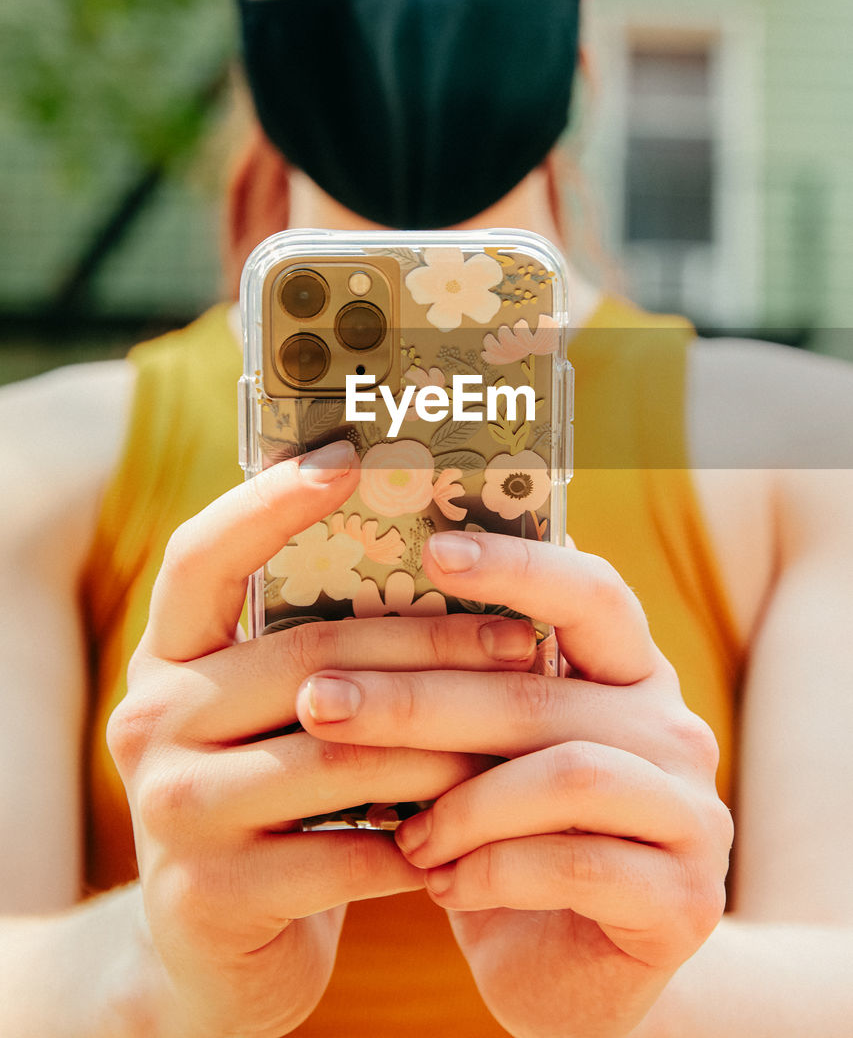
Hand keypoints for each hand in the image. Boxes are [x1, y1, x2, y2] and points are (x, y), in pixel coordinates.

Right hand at [106, 444, 534, 1037]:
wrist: (214, 954)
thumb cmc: (273, 805)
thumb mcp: (273, 718)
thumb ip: (319, 649)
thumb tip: (445, 559)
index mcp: (167, 657)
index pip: (203, 557)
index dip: (269, 503)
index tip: (349, 458)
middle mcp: (150, 719)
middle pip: (310, 657)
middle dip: (431, 647)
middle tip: (520, 641)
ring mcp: (171, 810)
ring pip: (339, 753)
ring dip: (444, 746)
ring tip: (520, 735)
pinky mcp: (210, 896)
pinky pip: (346, 854)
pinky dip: (421, 840)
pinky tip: (473, 828)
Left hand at [295, 530, 733, 1037]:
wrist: (565, 977)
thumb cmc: (507, 842)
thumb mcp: (481, 758)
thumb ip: (461, 693)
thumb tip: (353, 623)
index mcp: (628, 673)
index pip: (590, 592)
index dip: (517, 565)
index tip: (432, 550)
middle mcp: (673, 728)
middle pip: (539, 690)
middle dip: (416, 698)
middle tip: (322, 703)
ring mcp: (691, 813)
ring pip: (565, 774)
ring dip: (461, 804)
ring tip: (401, 837)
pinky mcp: (686, 898)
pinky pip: (578, 864)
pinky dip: (493, 872)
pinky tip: (442, 886)